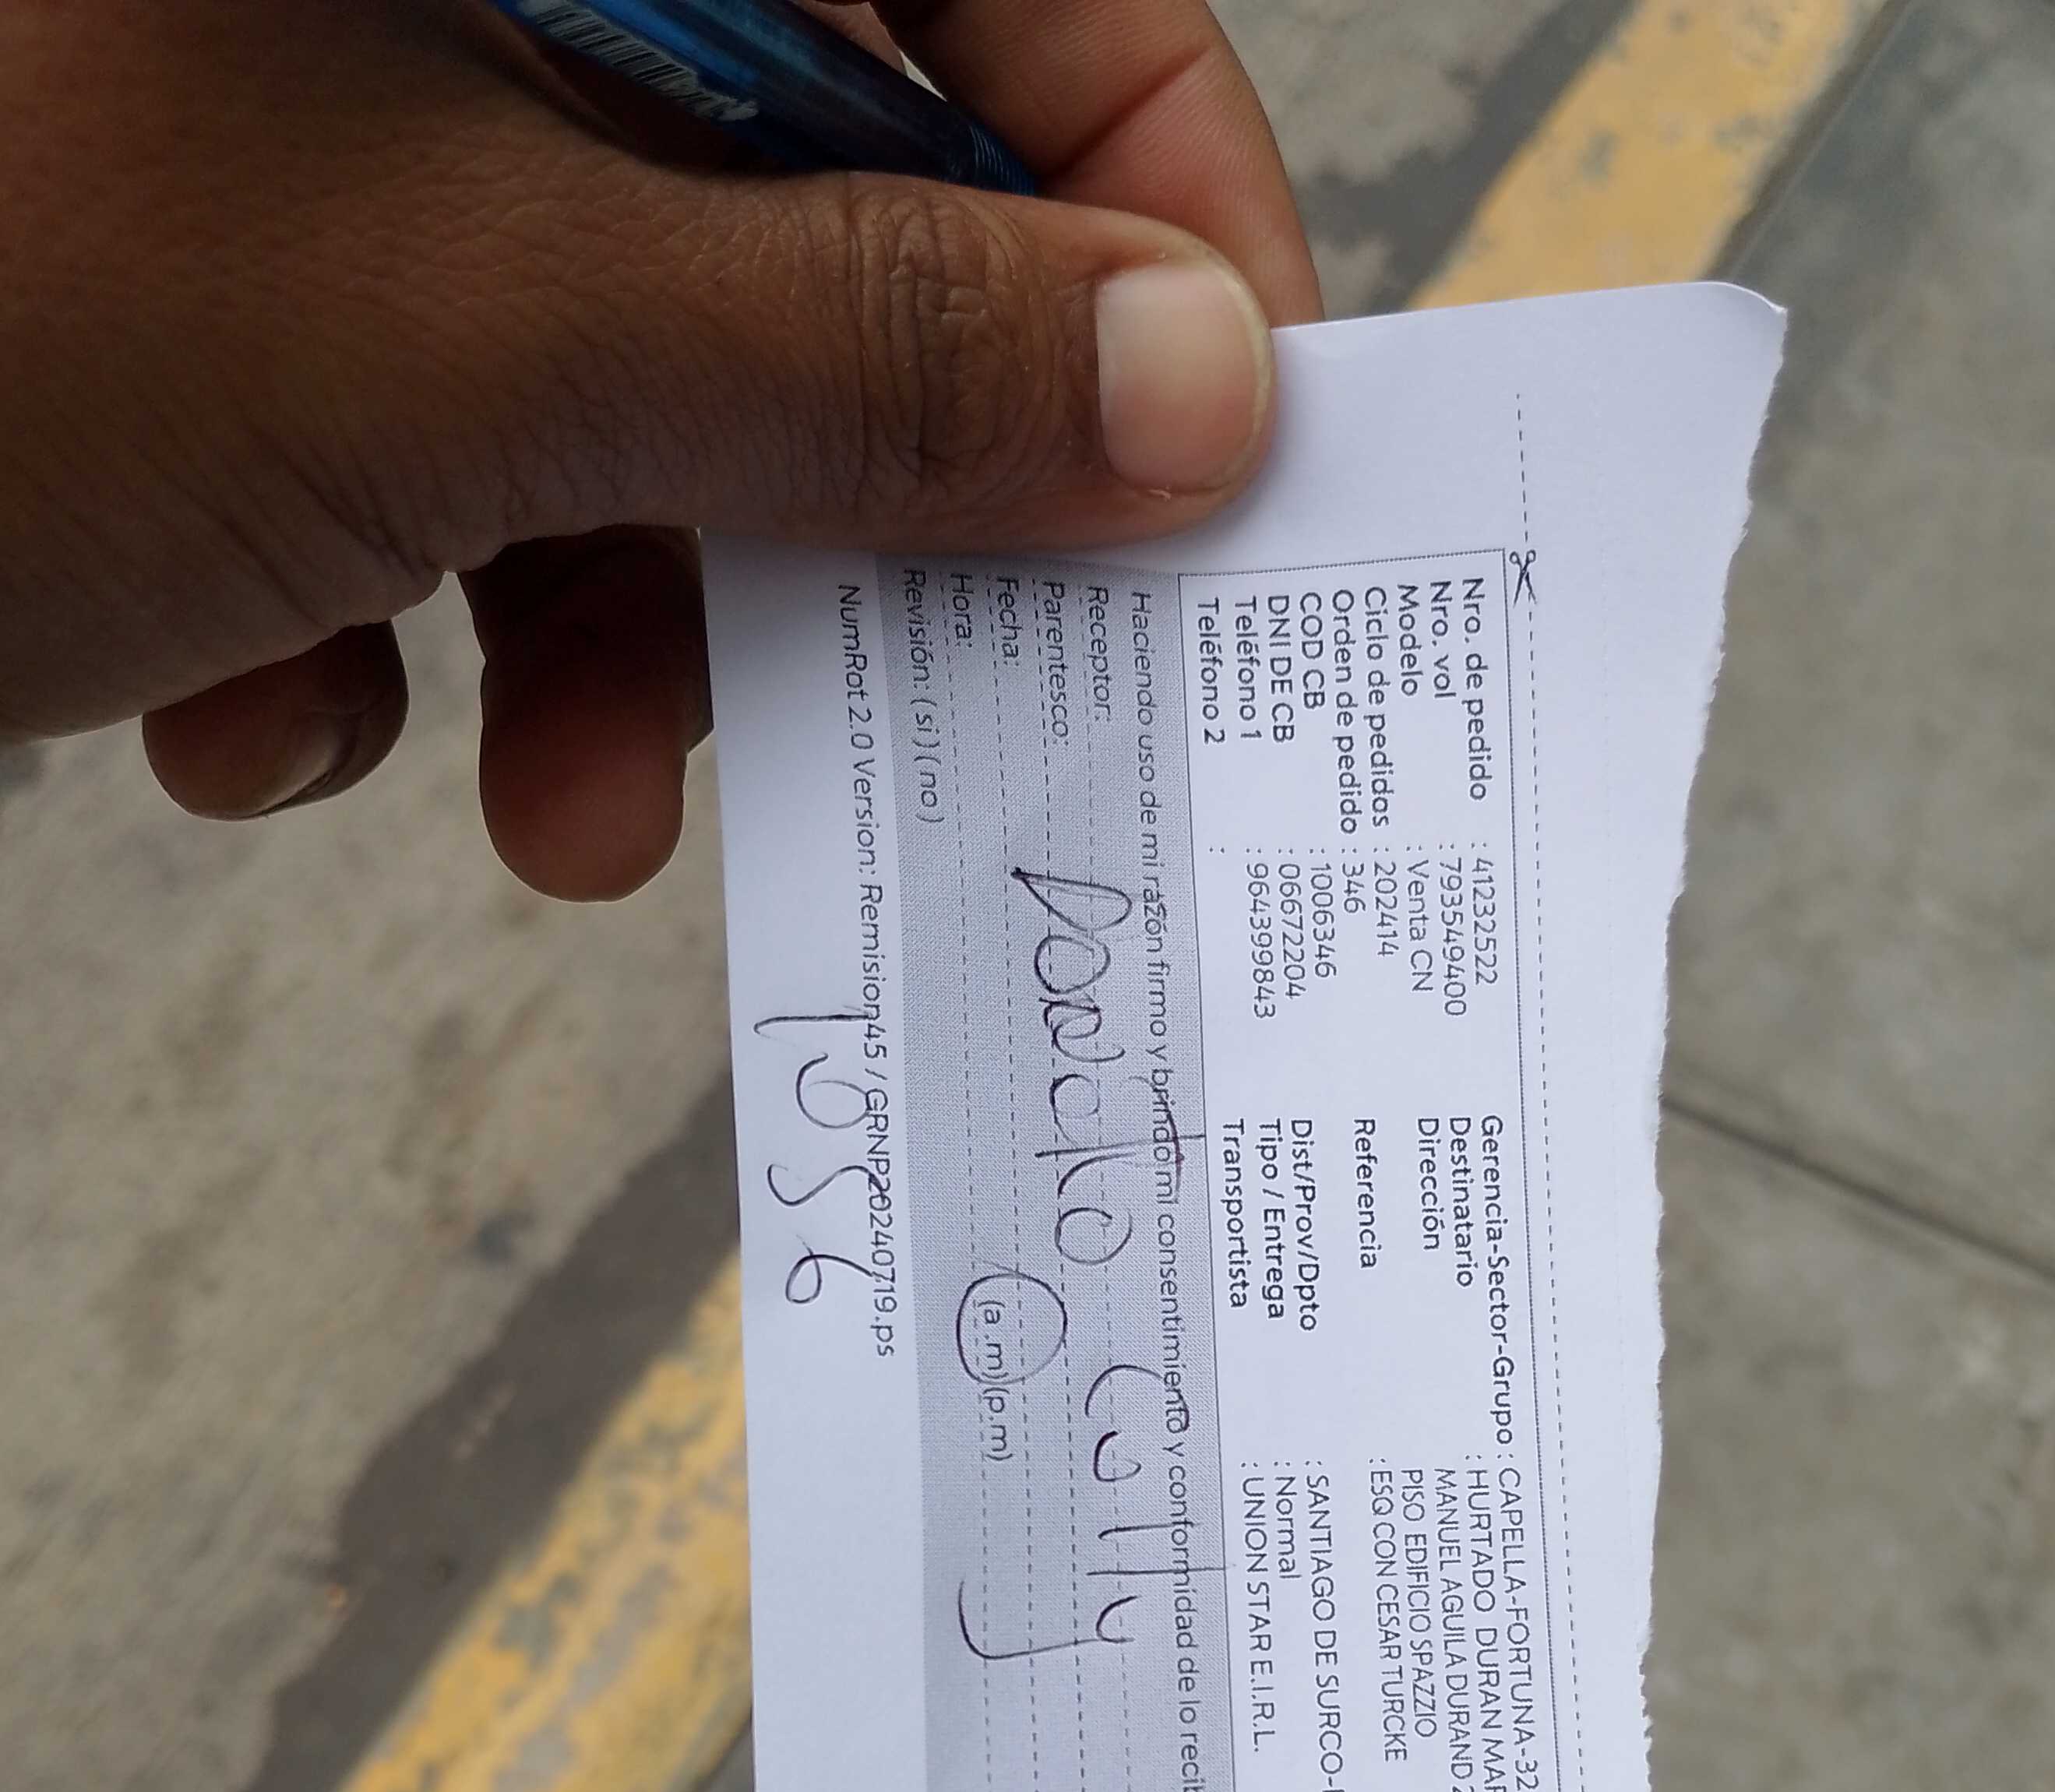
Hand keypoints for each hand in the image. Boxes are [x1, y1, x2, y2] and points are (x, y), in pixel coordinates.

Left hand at [0, 0, 1318, 896]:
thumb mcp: (465, 336)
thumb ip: (862, 353)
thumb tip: (1189, 394)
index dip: (1132, 186)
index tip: (1204, 445)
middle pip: (790, 164)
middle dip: (806, 486)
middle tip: (845, 692)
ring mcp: (292, 74)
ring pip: (596, 329)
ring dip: (595, 607)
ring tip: (533, 794)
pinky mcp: (189, 235)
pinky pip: (400, 395)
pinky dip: (377, 589)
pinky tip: (239, 694)